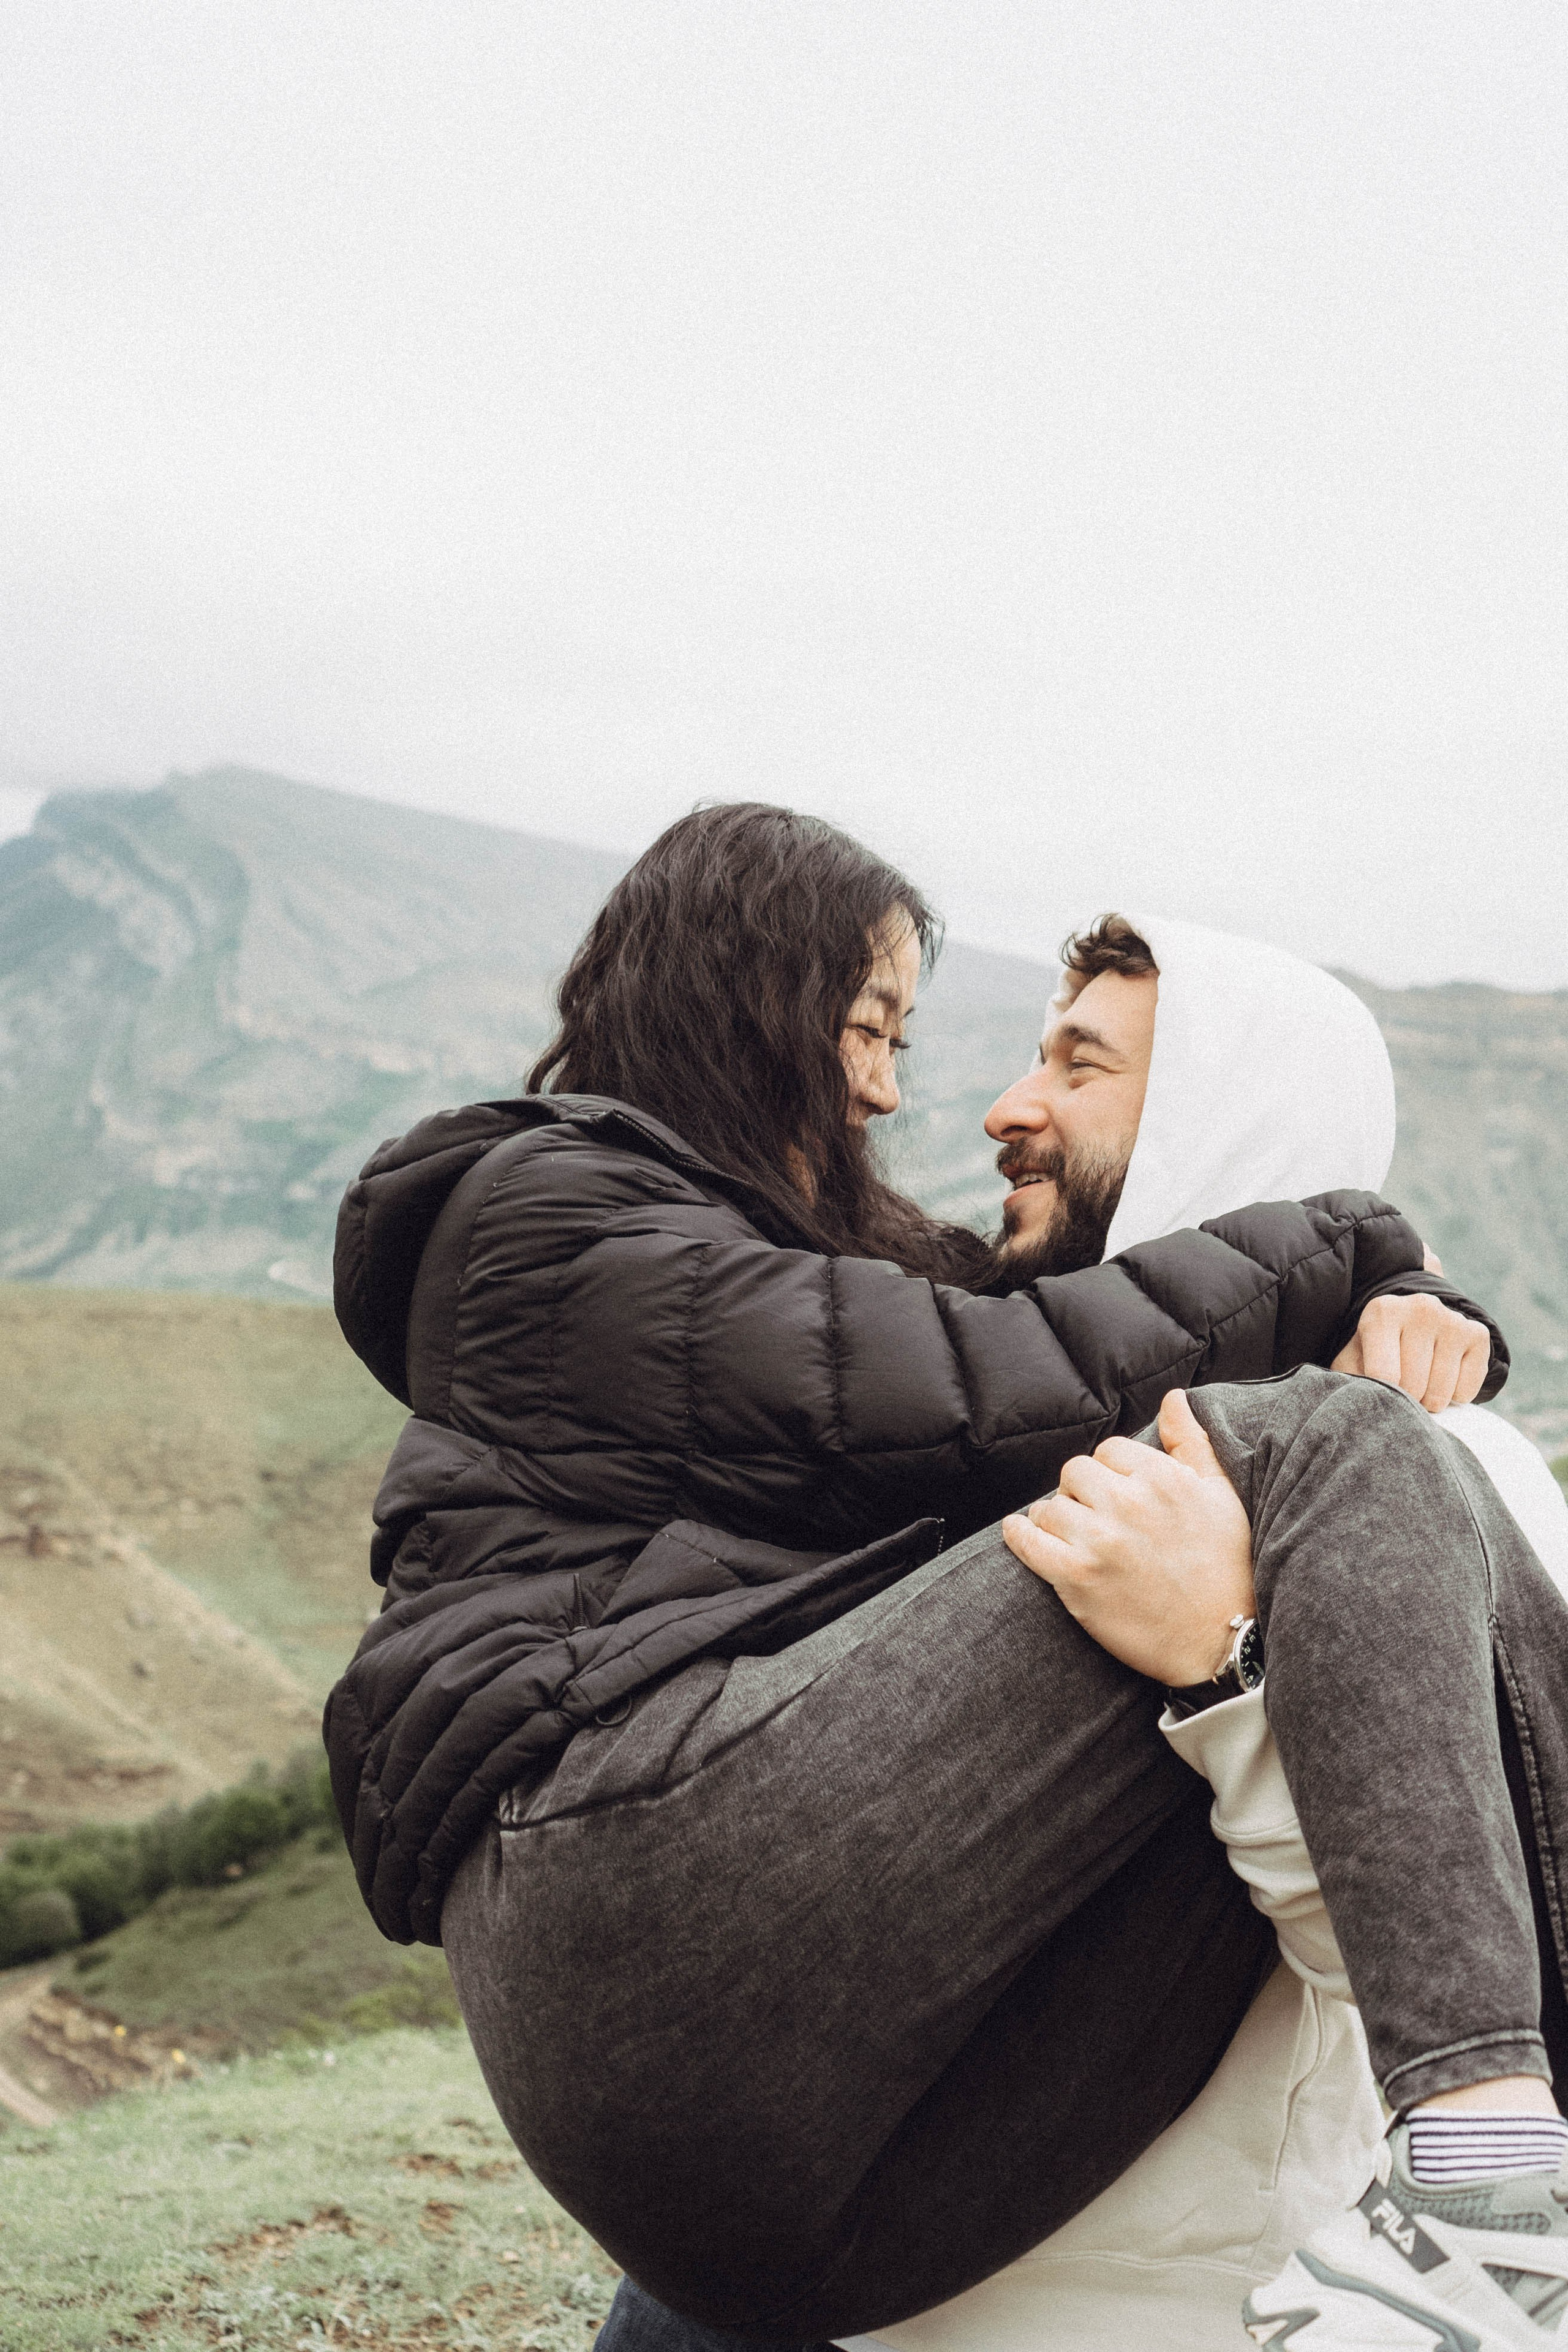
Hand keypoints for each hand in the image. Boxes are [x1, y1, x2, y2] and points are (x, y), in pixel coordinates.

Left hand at [1002, 1389, 1254, 1685]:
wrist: (1222, 1641)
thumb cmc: (1226, 1567)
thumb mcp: (1220, 1496)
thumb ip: (1190, 1443)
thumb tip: (1173, 1399)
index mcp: (1162, 1478)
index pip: (1109, 1450)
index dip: (1110, 1472)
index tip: (1116, 1496)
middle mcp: (1129, 1503)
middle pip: (1075, 1472)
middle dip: (1080, 1492)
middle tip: (1094, 1519)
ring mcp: (1101, 1541)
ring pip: (1050, 1505)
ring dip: (1054, 1518)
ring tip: (1071, 1536)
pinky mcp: (1078, 1578)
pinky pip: (1029, 1542)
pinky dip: (1019, 1535)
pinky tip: (1019, 1532)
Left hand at [1334, 1292, 1488, 1412]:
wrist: (1413, 1321)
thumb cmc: (1376, 1349)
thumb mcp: (1353, 1359)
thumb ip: (1349, 1380)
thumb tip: (1361, 1409)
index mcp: (1383, 1312)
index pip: (1384, 1374)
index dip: (1383, 1394)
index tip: (1380, 1390)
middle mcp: (1421, 1308)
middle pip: (1414, 1386)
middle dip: (1407, 1400)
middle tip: (1402, 1390)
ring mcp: (1452, 1320)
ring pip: (1441, 1392)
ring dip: (1430, 1401)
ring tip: (1420, 1385)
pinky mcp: (1477, 1335)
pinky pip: (1466, 1390)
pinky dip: (1454, 1397)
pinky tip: (1444, 1378)